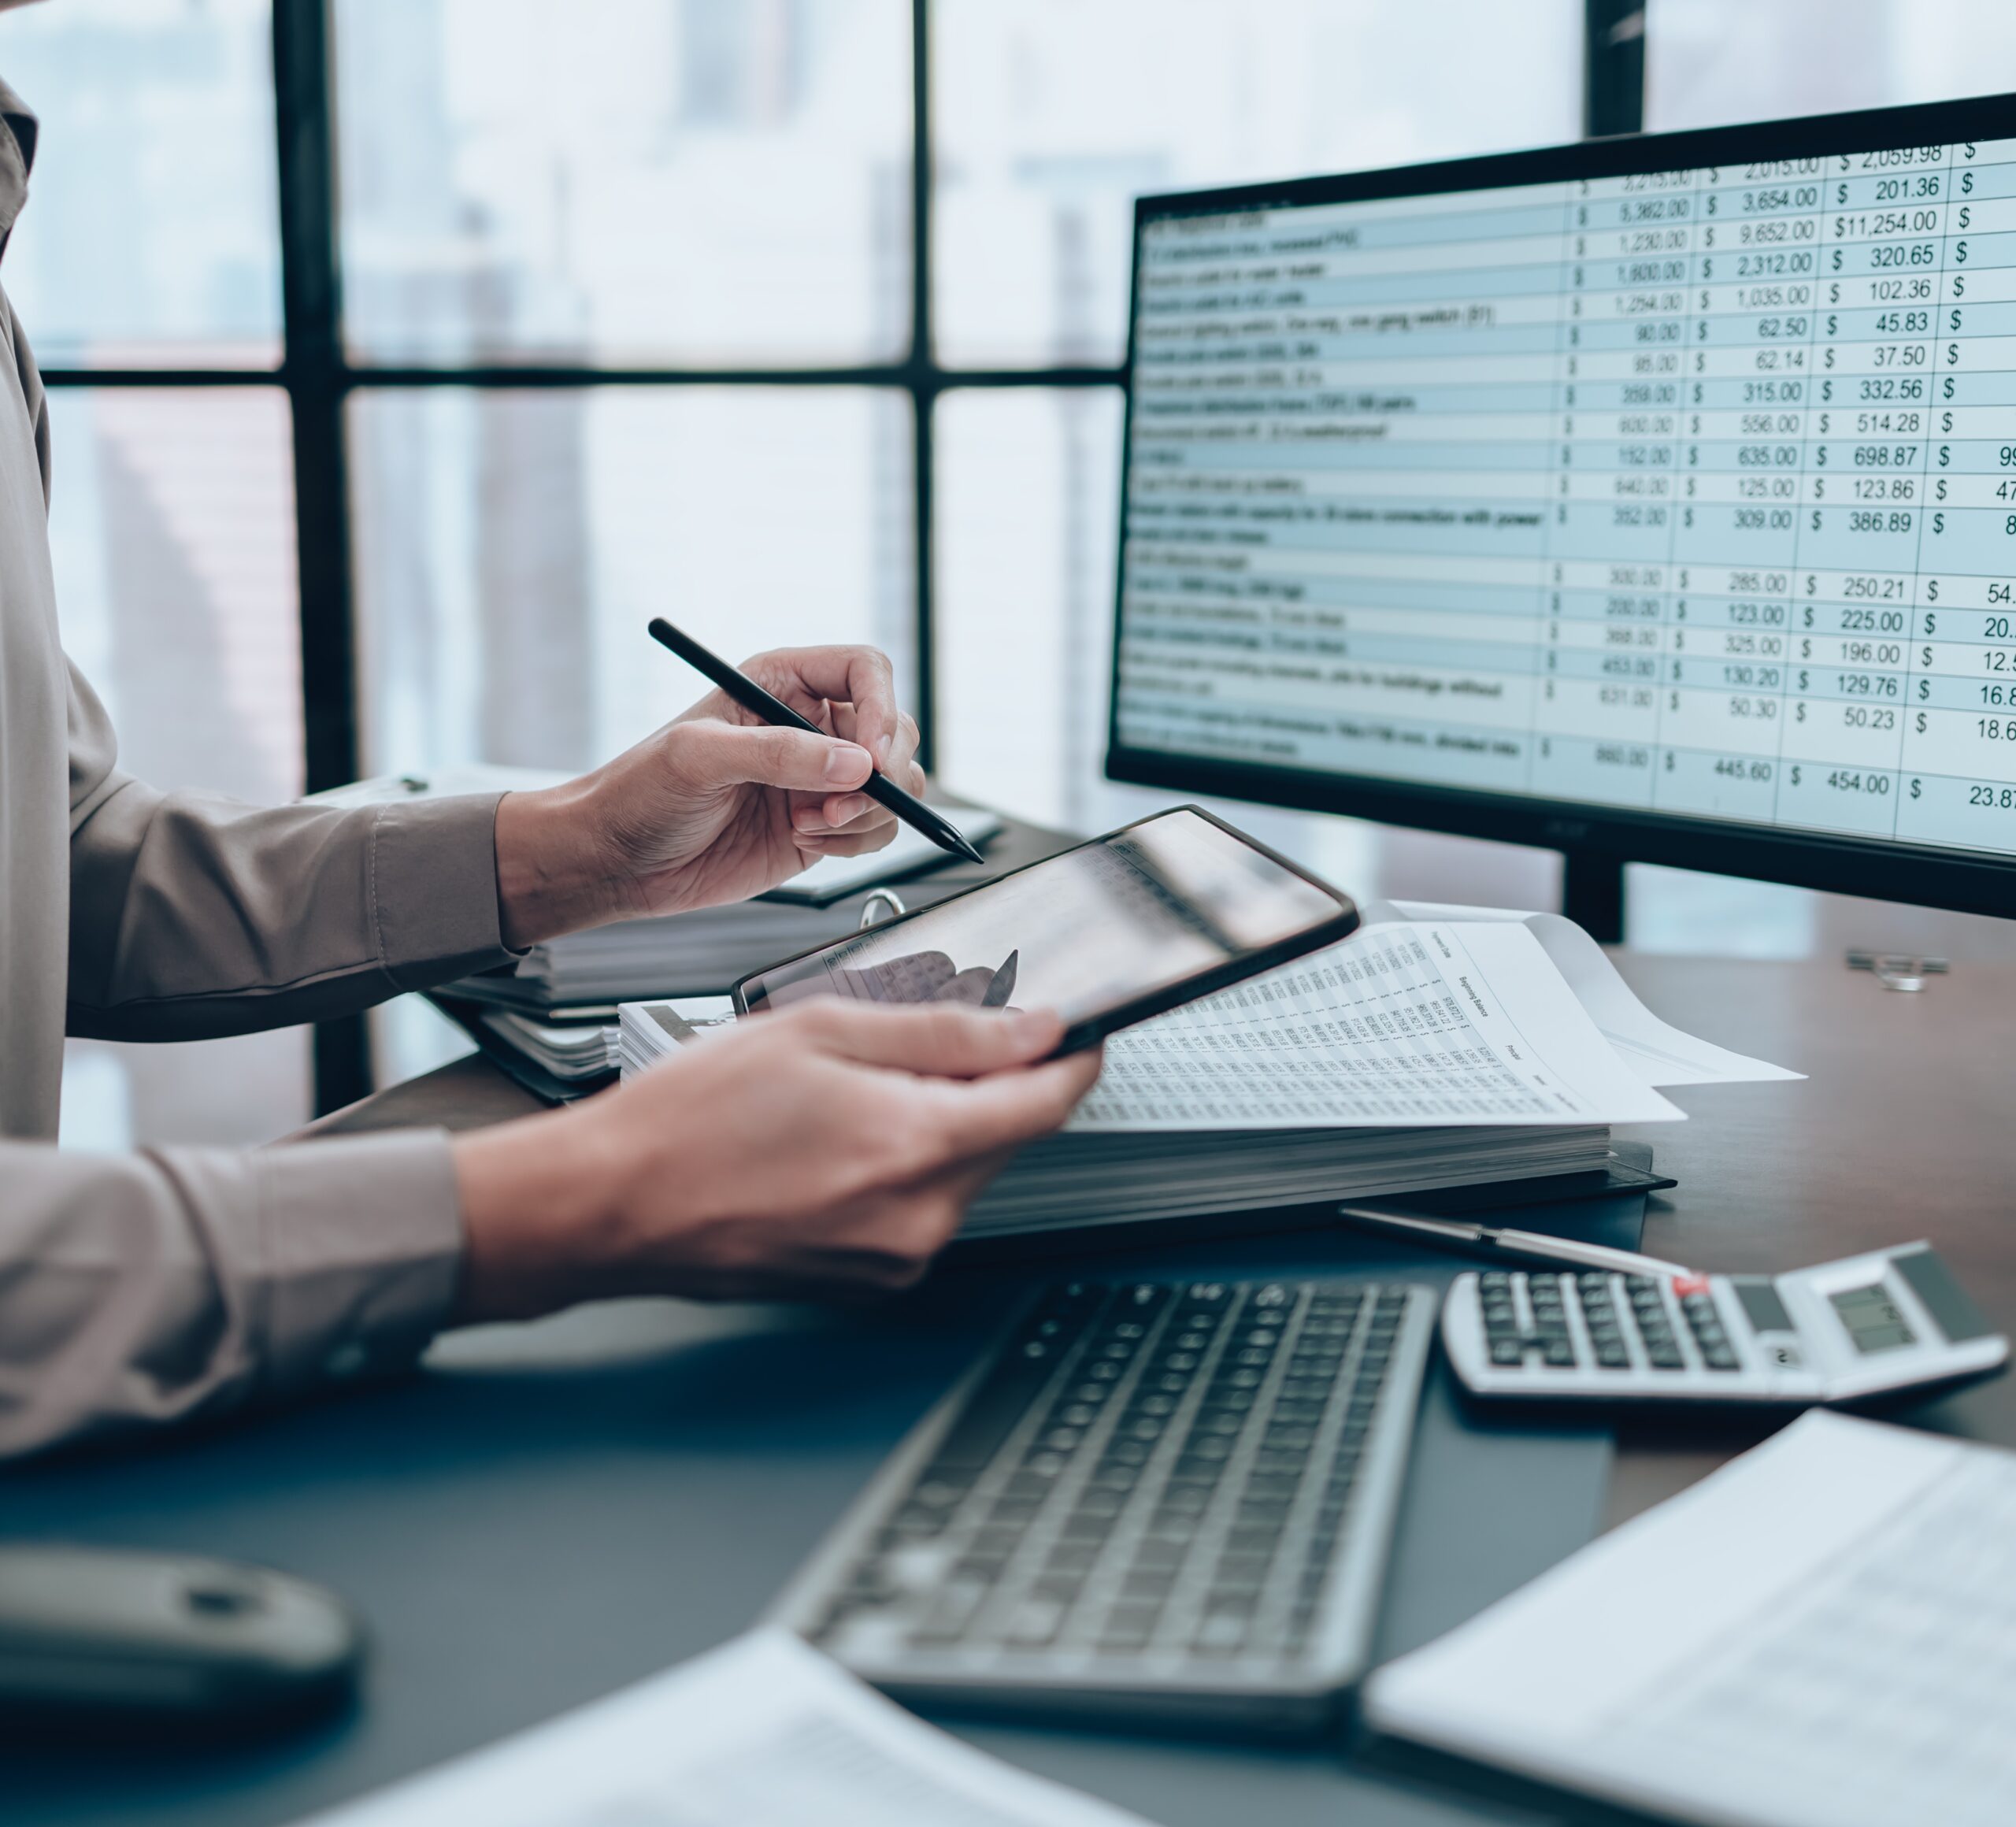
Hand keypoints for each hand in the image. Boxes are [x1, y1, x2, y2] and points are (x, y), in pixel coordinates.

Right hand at [451, 1002, 1100, 1318]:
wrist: (610, 1207)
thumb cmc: (689, 1120)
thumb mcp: (820, 1030)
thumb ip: (942, 1029)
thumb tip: (1028, 1029)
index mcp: (914, 1147)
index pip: (1047, 1103)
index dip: (1072, 1058)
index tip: (1077, 1032)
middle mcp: (917, 1218)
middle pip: (1006, 1135)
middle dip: (988, 1081)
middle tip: (921, 1040)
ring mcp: (895, 1258)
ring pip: (964, 1170)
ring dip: (939, 1122)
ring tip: (851, 1092)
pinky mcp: (870, 1279)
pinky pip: (922, 1207)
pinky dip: (904, 1164)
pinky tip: (836, 1139)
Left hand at [492, 644, 924, 946]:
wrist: (618, 860)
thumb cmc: (641, 791)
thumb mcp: (700, 759)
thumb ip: (780, 755)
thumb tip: (857, 765)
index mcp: (782, 683)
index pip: (865, 671)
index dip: (882, 708)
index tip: (873, 756)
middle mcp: (809, 727)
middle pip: (893, 730)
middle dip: (884, 772)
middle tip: (841, 805)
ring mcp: (819, 779)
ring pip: (895, 786)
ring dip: (869, 812)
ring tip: (811, 827)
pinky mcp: (822, 827)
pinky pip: (877, 828)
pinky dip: (858, 841)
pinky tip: (807, 843)